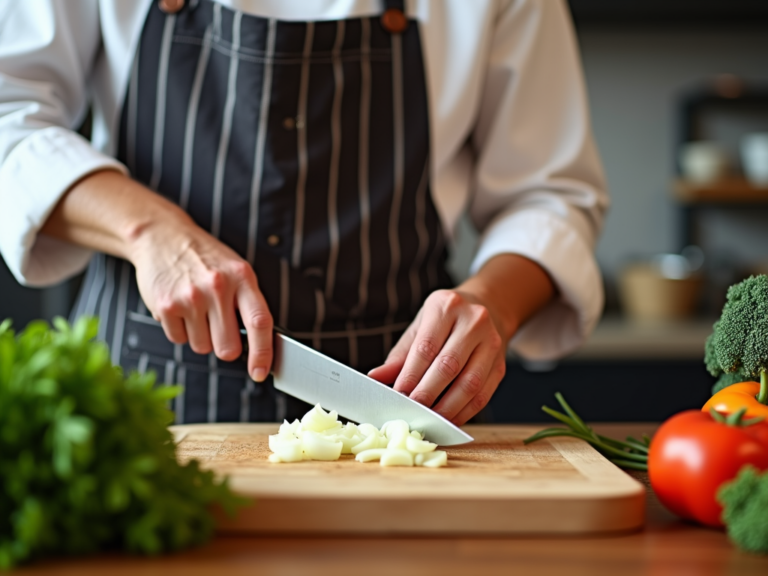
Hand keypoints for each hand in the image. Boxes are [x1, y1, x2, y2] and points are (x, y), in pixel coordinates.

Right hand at [40, 170, 273, 379]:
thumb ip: (248, 302)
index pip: (260, 323)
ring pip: (202, 347)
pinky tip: (180, 307)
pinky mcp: (166, 306)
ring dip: (201, 336)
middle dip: (225, 347)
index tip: (261, 372)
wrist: (163, 236)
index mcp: (242, 277)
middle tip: (218, 327)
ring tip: (197, 308)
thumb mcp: (236, 270)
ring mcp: (191, 297)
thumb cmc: (205, 258)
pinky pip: (179, 340)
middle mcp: (218, 287)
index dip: (263, 353)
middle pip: (228, 348)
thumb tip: (258, 346)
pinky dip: (181, 330)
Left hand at [367, 254, 554, 424]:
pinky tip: (448, 420)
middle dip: (427, 394)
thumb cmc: (446, 320)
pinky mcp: (501, 365)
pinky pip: (483, 395)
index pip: (426, 347)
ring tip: (427, 421)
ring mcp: (492, 343)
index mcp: (446, 306)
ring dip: (446, 408)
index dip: (410, 376)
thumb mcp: (420, 327)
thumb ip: (400, 355)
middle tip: (410, 412)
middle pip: (448, 366)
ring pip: (469, 384)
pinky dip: (464, 412)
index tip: (397, 396)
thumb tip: (375, 378)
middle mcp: (473, 321)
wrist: (489, 307)